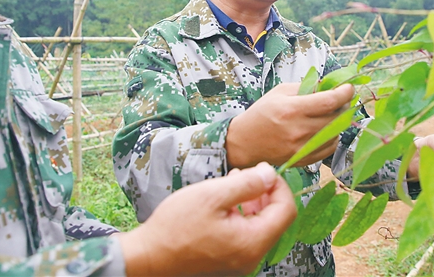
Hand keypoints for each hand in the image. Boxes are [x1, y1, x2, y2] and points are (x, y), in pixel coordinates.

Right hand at [118, 162, 296, 275]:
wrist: (147, 257)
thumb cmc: (175, 227)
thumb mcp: (212, 195)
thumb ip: (247, 184)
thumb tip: (271, 174)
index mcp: (251, 242)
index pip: (286, 210)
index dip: (279, 186)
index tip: (264, 170)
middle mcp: (251, 258)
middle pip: (275, 219)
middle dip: (264, 193)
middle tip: (246, 174)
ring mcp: (240, 264)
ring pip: (260, 227)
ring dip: (252, 203)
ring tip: (231, 185)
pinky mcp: (228, 264)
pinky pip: (245, 237)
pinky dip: (241, 217)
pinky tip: (223, 204)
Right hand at [225, 82, 354, 168]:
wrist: (244, 142)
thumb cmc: (261, 114)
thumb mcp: (279, 92)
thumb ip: (304, 87)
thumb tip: (327, 85)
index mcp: (292, 110)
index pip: (329, 101)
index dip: (344, 93)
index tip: (349, 88)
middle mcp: (299, 130)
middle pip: (336, 118)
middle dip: (344, 106)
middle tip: (342, 99)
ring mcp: (302, 147)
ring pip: (336, 133)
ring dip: (339, 121)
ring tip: (332, 113)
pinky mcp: (303, 159)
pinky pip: (329, 148)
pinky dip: (333, 137)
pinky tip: (325, 129)